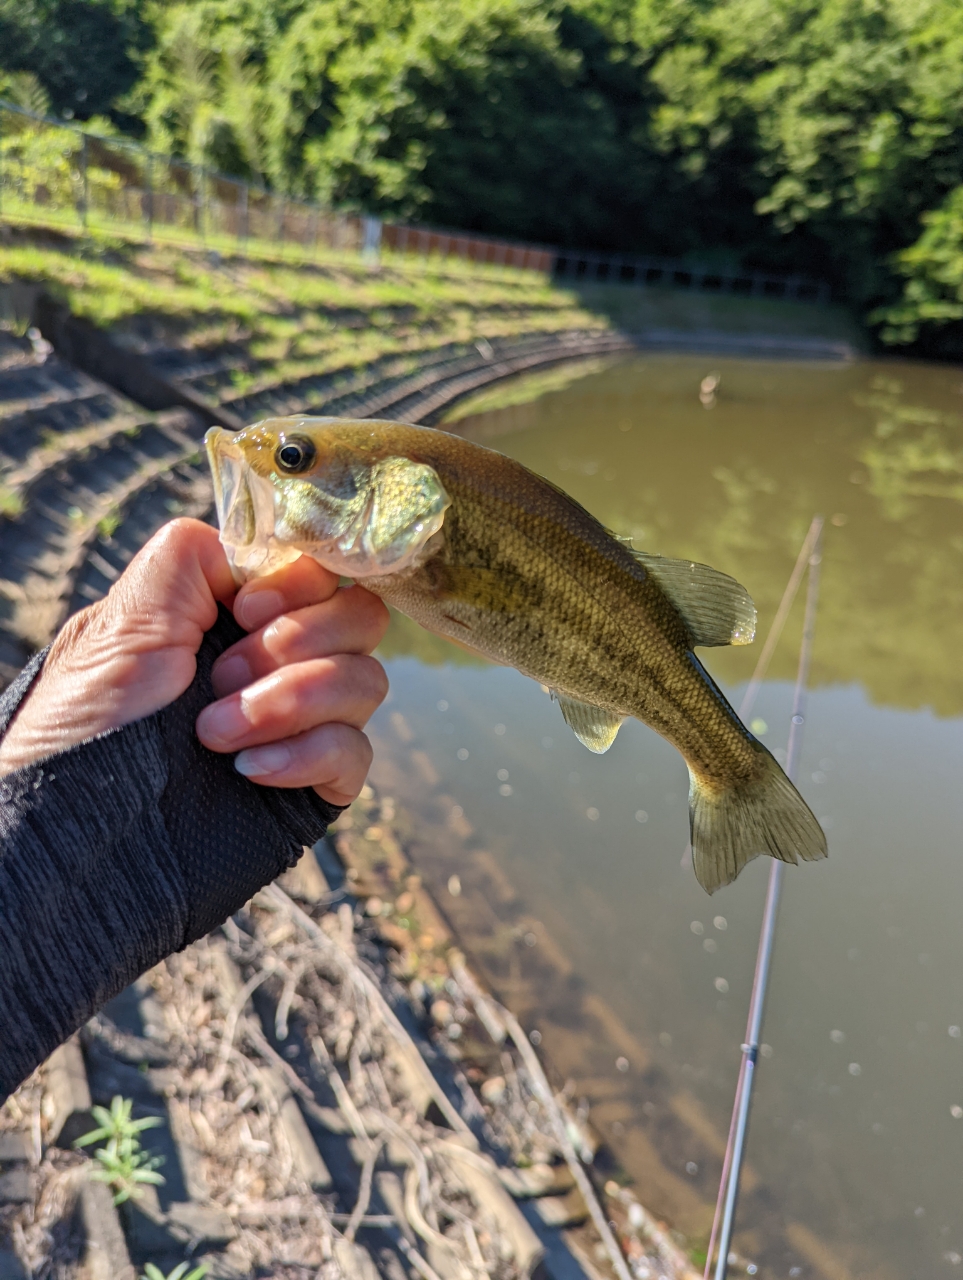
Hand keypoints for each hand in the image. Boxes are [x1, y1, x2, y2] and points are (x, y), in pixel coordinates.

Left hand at [0, 519, 388, 805]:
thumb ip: (190, 557)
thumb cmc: (82, 728)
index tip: (248, 609)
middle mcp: (276, 663)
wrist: (79, 839)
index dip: (301, 582)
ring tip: (215, 734)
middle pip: (360, 618)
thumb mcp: (121, 620)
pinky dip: (307, 754)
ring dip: (291, 701)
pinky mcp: (313, 787)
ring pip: (367, 682)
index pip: (321, 570)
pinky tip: (247, 771)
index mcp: (234, 615)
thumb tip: (254, 550)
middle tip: (219, 678)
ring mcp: (301, 725)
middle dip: (296, 645)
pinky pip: (356, 753)